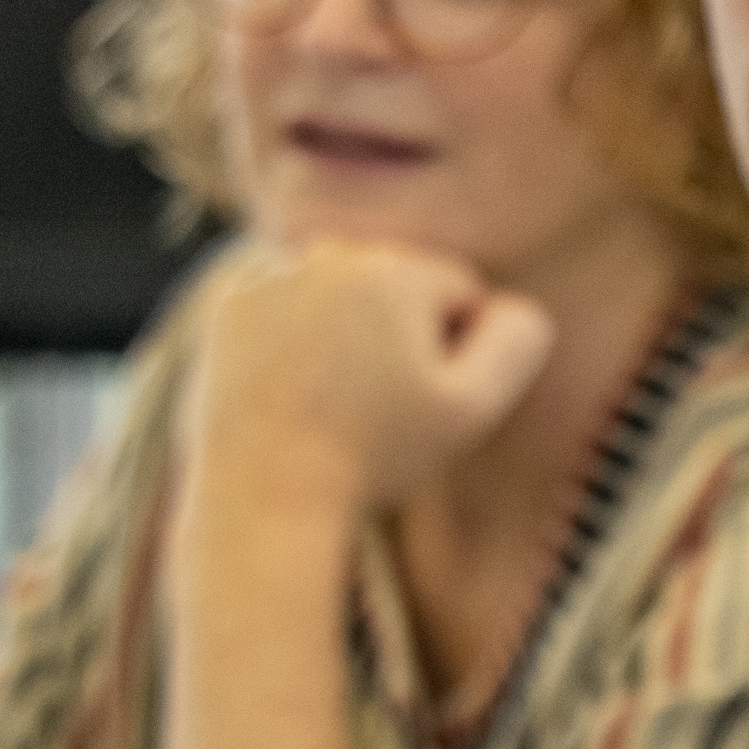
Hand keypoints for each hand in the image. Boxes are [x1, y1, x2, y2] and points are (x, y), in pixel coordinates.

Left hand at [181, 238, 556, 529]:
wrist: (263, 496)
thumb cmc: (376, 457)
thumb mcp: (474, 407)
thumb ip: (518, 340)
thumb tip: (512, 304)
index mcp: (395, 268)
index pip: (459, 290)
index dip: (455, 353)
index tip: (419, 401)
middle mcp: (329, 252)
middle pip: (399, 284)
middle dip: (400, 335)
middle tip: (375, 407)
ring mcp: (271, 273)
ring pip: (345, 294)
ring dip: (349, 334)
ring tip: (333, 403)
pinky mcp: (230, 304)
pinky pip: (292, 306)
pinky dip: (298, 339)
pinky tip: (294, 390)